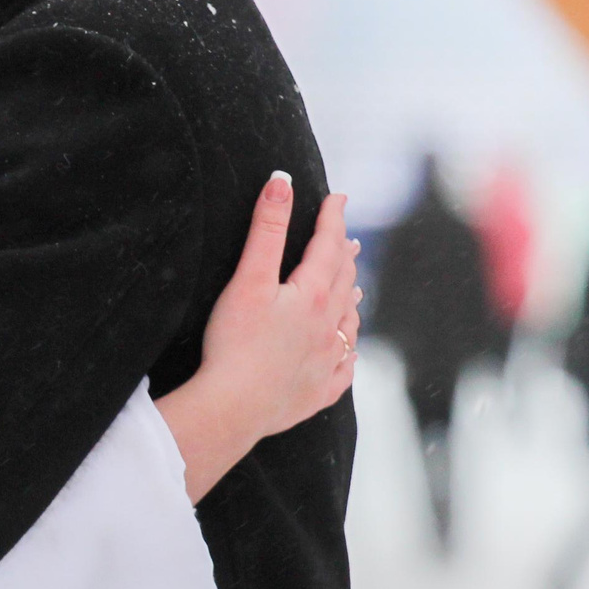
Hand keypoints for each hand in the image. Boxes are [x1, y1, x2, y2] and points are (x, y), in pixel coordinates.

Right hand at [157, 174, 361, 500]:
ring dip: (350, 300)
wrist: (235, 406)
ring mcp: (326, 362)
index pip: (328, 246)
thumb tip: (281, 182)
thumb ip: (266, 228)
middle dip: (344, 255)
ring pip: (348, 323)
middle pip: (342, 282)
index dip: (333, 219)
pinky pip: (342, 371)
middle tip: (348, 238)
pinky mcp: (316, 392)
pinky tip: (348, 354)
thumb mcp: (248, 279)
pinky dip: (348, 355)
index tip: (338, 198)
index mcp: (311, 296)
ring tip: (353, 288)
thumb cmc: (236, 342)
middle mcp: (328, 327)